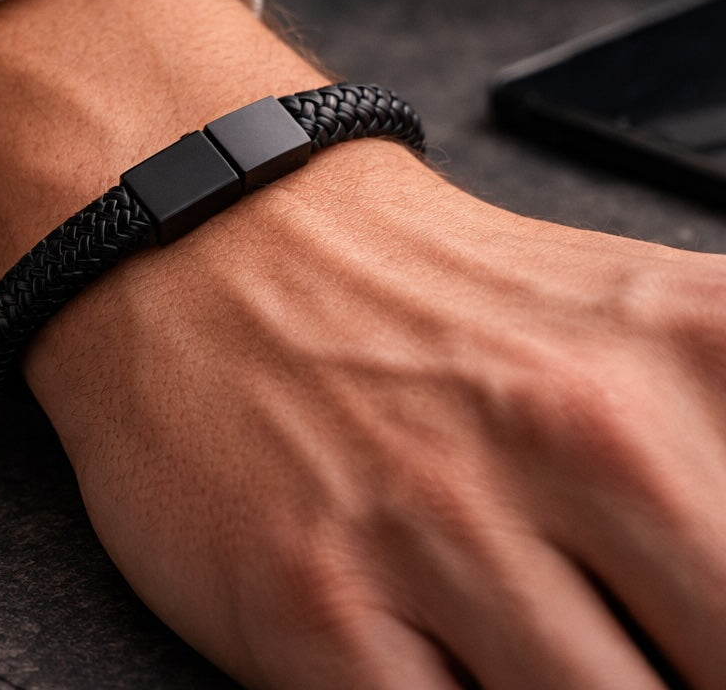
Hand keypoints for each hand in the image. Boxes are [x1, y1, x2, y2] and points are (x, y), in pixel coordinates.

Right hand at [0, 0, 725, 688]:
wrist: (214, 243)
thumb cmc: (407, 291)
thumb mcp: (626, 313)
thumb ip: (723, 424)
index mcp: (686, 345)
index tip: (689, 615)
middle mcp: (578, 428)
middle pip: (721, 665)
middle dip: (678, 664)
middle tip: (619, 637)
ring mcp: (439, 520)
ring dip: (568, 685)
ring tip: (517, 633)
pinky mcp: (316, 600)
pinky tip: (444, 659)